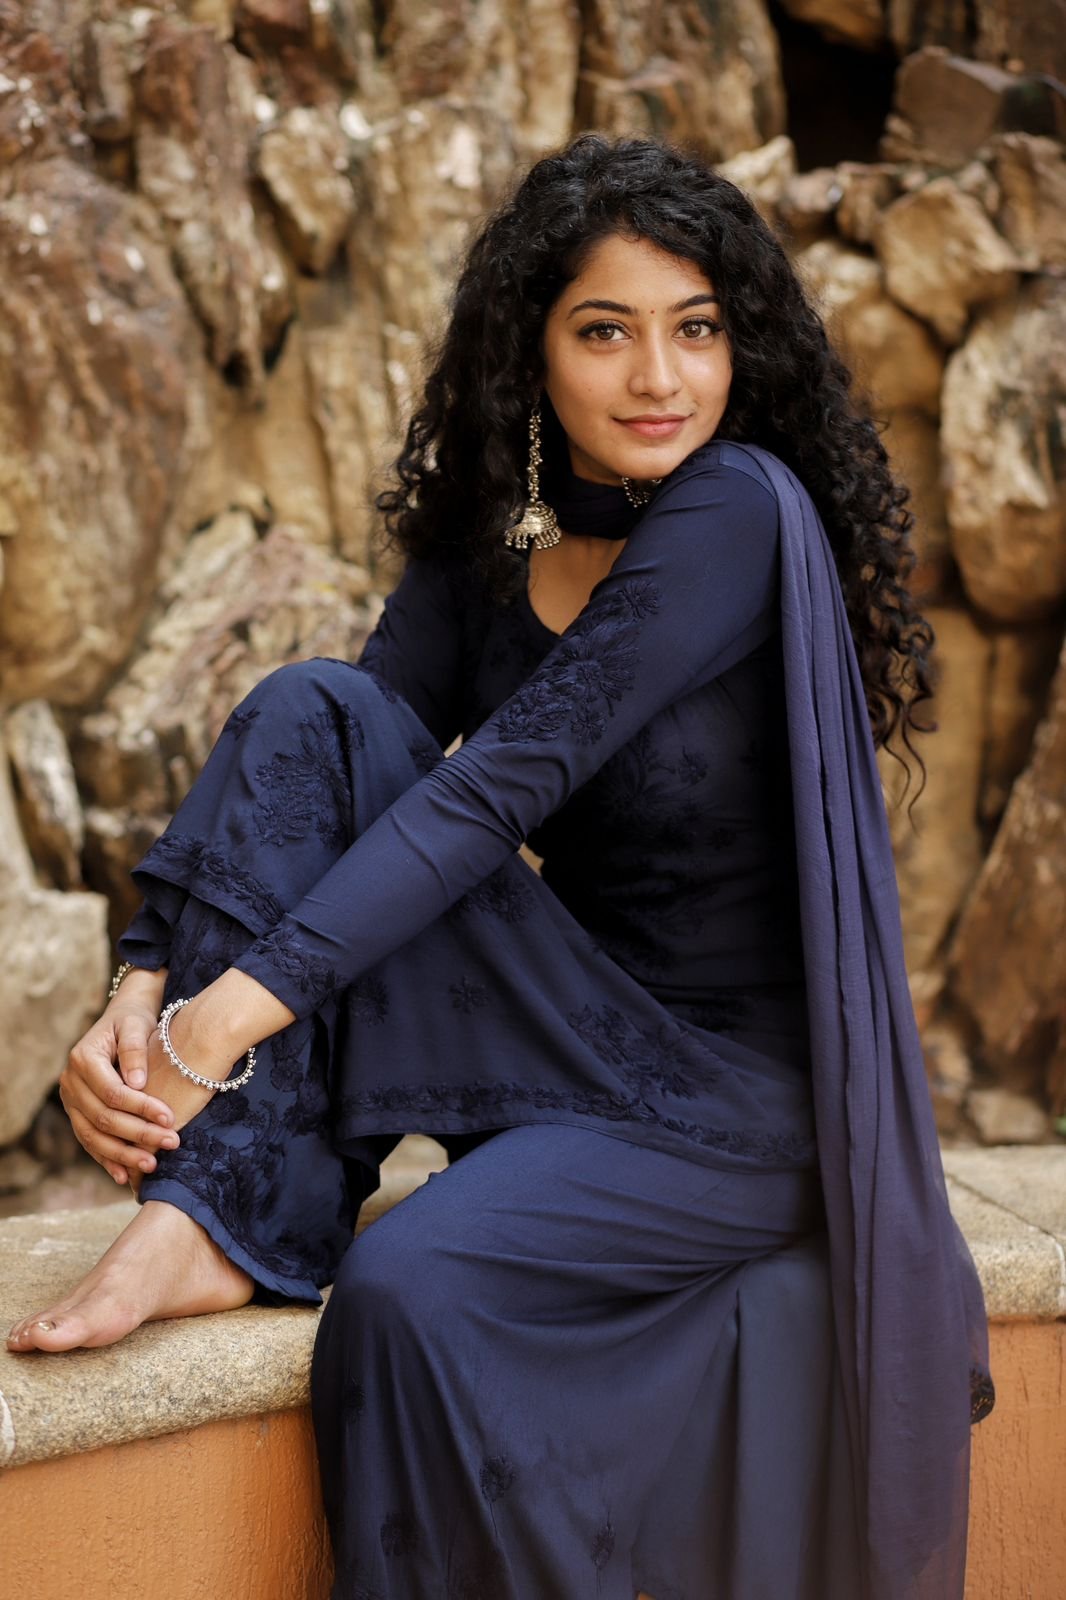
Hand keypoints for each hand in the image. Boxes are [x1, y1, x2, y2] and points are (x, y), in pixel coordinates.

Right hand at [60, 969, 178, 1187]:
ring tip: (153, 1165)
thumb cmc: (132, 1021)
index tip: (170, 1117)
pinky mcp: (77, 1115)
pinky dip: (107, 1160)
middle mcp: (70, 1083)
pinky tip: (125, 1176)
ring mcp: (70, 1101)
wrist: (121, 1021)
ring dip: (123, 1154)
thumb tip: (137, 1083)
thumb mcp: (136, 1024)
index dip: (141, 1108)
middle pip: (103, 1118)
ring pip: (93, 1136)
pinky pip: (89, 1142)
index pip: (112, 1093)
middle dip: (139, 1134)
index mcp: (82, 1059)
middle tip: (172, 1142)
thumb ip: (135, 1049)